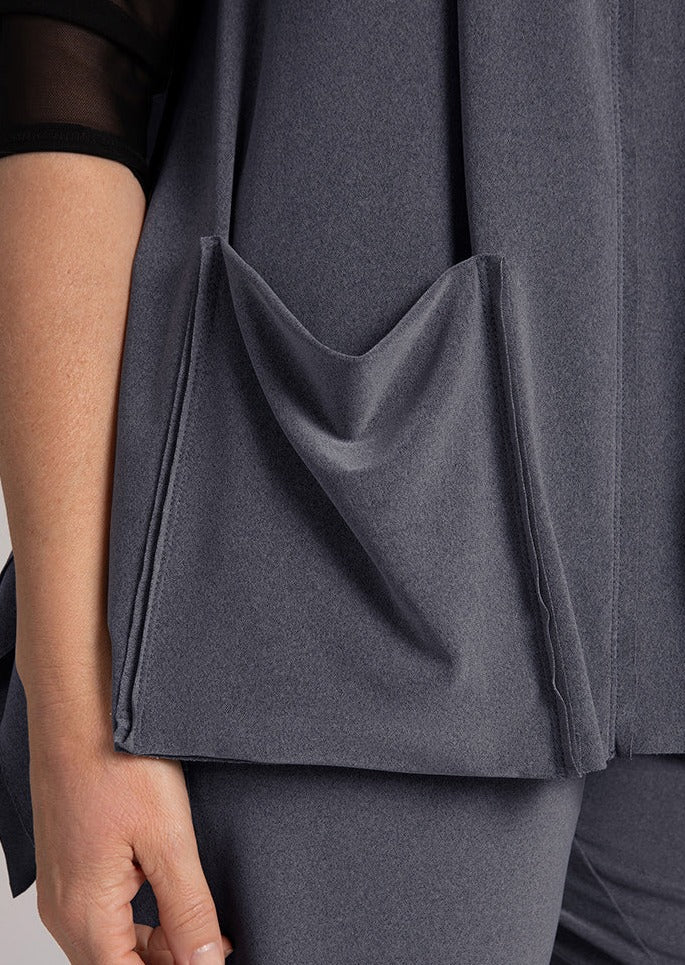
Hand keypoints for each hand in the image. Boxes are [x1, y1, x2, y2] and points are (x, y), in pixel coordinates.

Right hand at [26, 719, 232, 963]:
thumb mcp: (169, 838)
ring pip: (110, 944)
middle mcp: (63, 910)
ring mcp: (62, 888)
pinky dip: (139, 919)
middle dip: (170, 963)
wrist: (79, 708)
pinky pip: (102, 914)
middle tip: (217, 945)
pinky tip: (174, 899)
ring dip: (156, 946)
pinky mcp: (69, 866)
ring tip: (205, 926)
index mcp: (85, 914)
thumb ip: (189, 910)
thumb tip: (208, 964)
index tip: (215, 961)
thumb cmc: (117, 759)